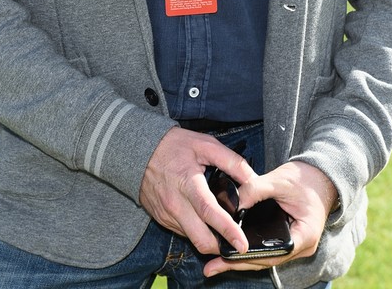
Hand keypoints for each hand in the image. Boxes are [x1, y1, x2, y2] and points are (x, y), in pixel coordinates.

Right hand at [139, 127, 256, 255]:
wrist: (139, 150)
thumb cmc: (174, 146)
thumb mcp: (204, 144)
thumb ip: (231, 161)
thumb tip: (252, 178)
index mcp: (188, 183)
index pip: (209, 212)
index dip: (228, 230)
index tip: (242, 244)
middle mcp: (175, 204)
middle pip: (201, 239)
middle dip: (221, 247)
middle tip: (236, 243)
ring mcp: (167, 215)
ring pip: (192, 239)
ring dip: (209, 240)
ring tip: (222, 230)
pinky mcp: (162, 219)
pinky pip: (183, 233)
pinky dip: (196, 231)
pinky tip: (203, 219)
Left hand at [203, 160, 337, 277]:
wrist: (321, 177)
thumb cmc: (306, 178)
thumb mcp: (279, 180)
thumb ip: (255, 189)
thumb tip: (232, 202)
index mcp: (305, 234)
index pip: (275, 252)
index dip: (249, 255)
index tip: (228, 255)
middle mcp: (300, 246)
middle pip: (266, 261)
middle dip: (238, 264)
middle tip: (212, 267)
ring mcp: (294, 246)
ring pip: (264, 259)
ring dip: (240, 261)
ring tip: (215, 265)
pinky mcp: (286, 240)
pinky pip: (265, 250)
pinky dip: (248, 251)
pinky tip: (230, 251)